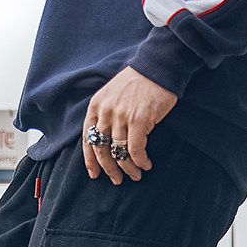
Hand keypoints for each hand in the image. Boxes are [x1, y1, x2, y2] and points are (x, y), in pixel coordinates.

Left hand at [82, 66, 177, 184]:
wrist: (158, 67)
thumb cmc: (138, 82)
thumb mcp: (113, 95)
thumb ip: (106, 115)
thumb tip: (106, 142)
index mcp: (96, 106)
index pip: (88, 139)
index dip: (90, 160)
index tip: (94, 174)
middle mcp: (105, 112)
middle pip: (101, 150)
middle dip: (108, 169)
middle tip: (117, 180)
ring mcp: (121, 116)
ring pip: (119, 152)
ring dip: (128, 169)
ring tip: (136, 175)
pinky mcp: (139, 120)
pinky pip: (136, 150)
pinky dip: (140, 161)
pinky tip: (146, 165)